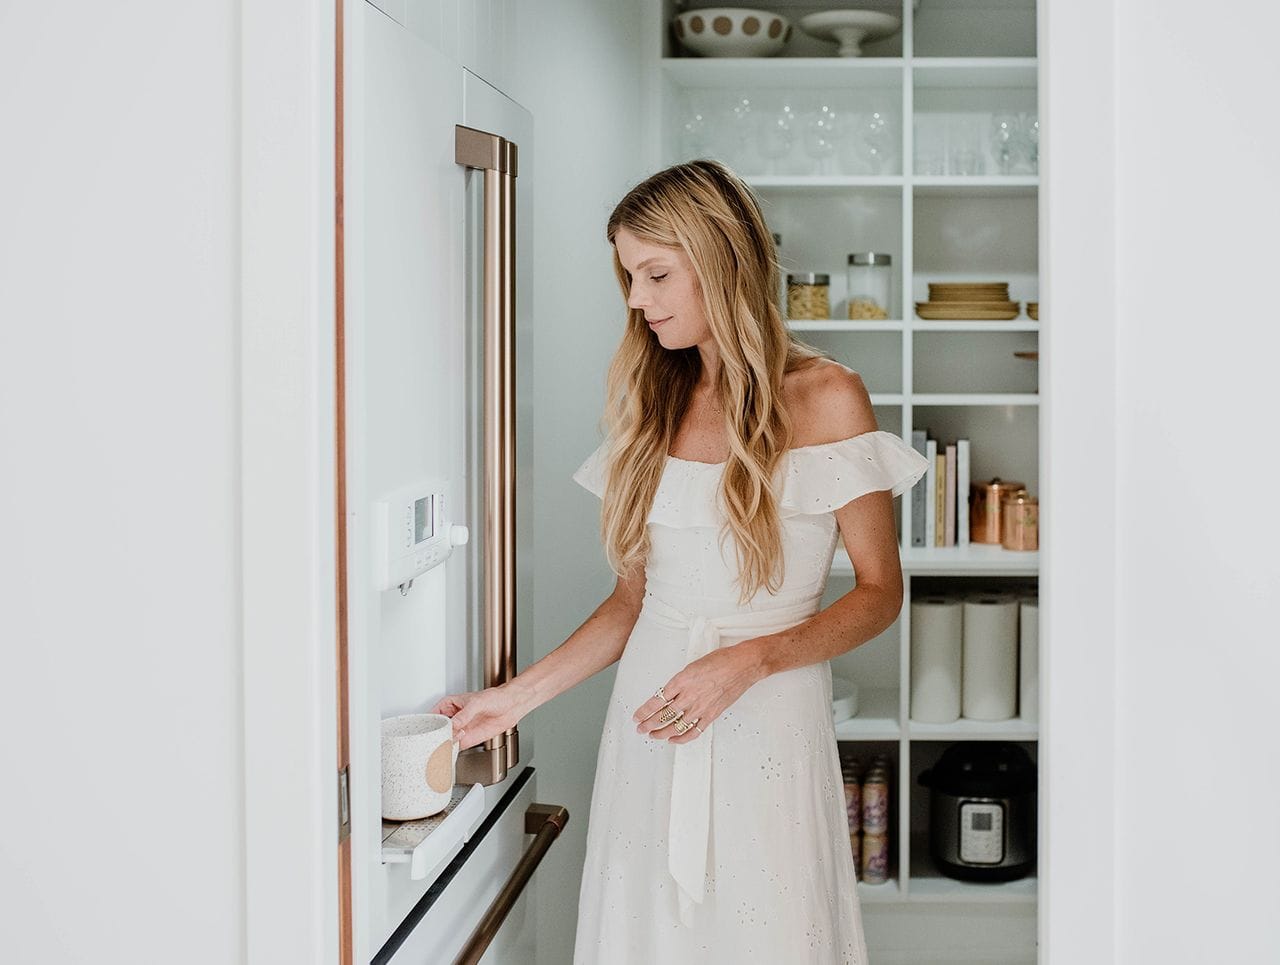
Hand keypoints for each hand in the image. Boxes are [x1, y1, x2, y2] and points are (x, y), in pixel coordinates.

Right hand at [430, 683, 525, 751]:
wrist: (510, 706)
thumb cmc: (495, 697)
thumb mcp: (477, 702)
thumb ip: (465, 714)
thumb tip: (454, 723)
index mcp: (449, 704)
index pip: (433, 715)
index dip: (430, 724)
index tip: (431, 730)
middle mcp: (452, 718)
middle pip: (437, 730)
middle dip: (436, 737)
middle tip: (441, 740)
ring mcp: (459, 729)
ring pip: (444, 740)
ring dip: (444, 745)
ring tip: (450, 744)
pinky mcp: (467, 739)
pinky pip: (455, 747)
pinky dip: (452, 751)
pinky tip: (453, 751)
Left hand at [631, 639, 764, 743]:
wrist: (743, 665)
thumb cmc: (721, 660)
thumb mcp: (693, 666)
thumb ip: (680, 681)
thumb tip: (668, 693)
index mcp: (682, 680)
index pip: (657, 701)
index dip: (644, 711)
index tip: (636, 716)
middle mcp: (689, 695)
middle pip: (663, 716)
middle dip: (648, 724)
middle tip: (640, 728)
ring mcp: (701, 707)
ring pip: (675, 726)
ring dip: (661, 733)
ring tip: (652, 735)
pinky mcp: (712, 714)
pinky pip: (693, 731)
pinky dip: (682, 738)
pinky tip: (673, 739)